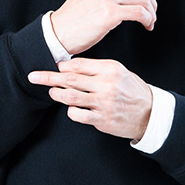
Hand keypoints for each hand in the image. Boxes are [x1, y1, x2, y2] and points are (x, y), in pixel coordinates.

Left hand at [27, 58, 152, 139]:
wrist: (151, 113)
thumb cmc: (131, 90)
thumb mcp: (118, 71)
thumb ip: (95, 68)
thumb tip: (67, 67)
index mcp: (109, 69)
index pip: (78, 64)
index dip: (61, 66)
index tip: (53, 67)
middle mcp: (106, 84)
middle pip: (69, 78)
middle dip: (48, 77)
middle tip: (33, 76)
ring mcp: (104, 103)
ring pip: (70, 97)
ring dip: (56, 94)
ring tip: (52, 92)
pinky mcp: (102, 120)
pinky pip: (78, 115)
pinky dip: (70, 111)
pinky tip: (72, 109)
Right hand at [49, 0, 164, 55]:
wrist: (59, 31)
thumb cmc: (77, 15)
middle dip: (153, 2)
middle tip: (152, 14)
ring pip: (145, 0)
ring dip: (152, 13)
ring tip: (148, 22)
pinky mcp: (110, 13)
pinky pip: (141, 13)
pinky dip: (148, 20)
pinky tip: (146, 26)